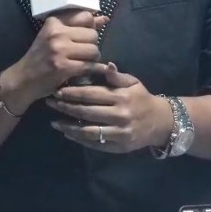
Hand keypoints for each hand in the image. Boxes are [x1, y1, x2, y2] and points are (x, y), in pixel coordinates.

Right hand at [1, 11, 108, 105]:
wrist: (23, 79)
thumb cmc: (40, 57)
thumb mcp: (54, 37)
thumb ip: (79, 27)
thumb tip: (104, 18)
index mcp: (54, 22)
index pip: (85, 16)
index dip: (90, 27)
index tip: (84, 37)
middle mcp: (56, 33)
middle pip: (93, 35)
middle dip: (92, 45)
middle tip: (83, 53)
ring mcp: (59, 50)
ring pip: (94, 51)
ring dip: (92, 59)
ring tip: (83, 62)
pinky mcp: (63, 67)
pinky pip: (90, 66)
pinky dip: (94, 71)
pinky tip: (89, 73)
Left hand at [45, 63, 173, 153]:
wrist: (161, 122)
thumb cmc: (142, 99)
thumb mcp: (133, 83)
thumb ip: (117, 76)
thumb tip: (106, 65)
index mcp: (120, 97)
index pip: (91, 94)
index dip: (72, 93)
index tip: (57, 91)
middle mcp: (119, 115)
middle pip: (86, 112)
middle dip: (66, 107)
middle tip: (50, 103)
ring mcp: (119, 133)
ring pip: (89, 131)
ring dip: (69, 127)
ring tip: (54, 123)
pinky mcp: (119, 146)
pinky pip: (96, 144)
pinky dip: (80, 140)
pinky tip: (68, 134)